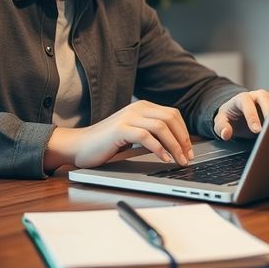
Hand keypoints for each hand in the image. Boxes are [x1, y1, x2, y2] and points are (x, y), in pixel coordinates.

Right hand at [44, 100, 194, 170]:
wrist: (79, 145)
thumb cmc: (106, 143)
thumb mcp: (132, 133)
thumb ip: (150, 132)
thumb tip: (175, 144)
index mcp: (142, 107)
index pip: (172, 114)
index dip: (184, 132)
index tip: (188, 149)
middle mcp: (137, 108)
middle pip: (170, 119)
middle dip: (183, 139)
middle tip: (187, 156)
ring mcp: (128, 117)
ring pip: (161, 127)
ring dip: (175, 145)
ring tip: (179, 160)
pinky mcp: (120, 129)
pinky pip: (147, 137)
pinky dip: (159, 149)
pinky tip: (164, 159)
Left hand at [213, 90, 268, 140]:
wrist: (238, 114)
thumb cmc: (231, 117)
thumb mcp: (221, 121)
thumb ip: (221, 127)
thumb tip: (226, 133)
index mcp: (241, 98)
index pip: (247, 102)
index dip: (252, 115)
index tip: (256, 130)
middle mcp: (256, 96)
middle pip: (264, 97)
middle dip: (268, 111)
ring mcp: (268, 99)